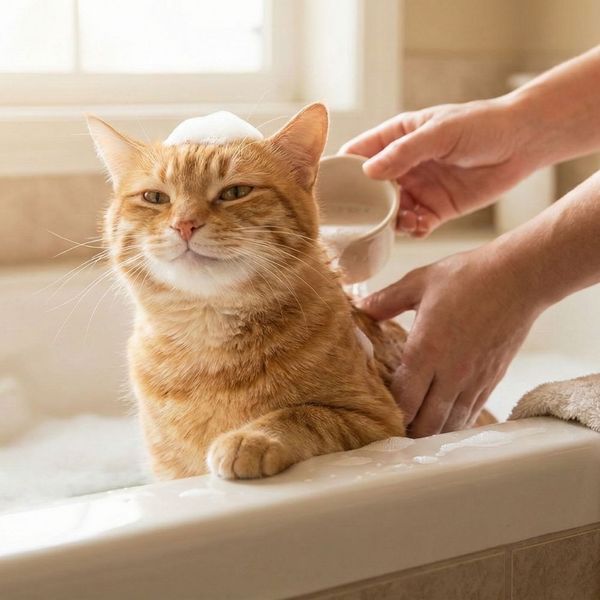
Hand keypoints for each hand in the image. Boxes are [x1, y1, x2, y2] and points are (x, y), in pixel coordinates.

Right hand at [340, 98, 539, 236]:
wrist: (523, 142)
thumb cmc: (481, 125)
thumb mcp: (440, 133)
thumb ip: (404, 152)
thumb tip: (368, 172)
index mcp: (396, 138)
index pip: (358, 155)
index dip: (343, 171)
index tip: (332, 190)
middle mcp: (402, 166)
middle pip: (370, 190)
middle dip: (366, 205)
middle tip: (364, 218)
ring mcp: (418, 189)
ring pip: (390, 212)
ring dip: (391, 220)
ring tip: (404, 219)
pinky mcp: (436, 209)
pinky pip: (415, 225)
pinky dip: (413, 229)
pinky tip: (421, 226)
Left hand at [358, 244, 542, 435]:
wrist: (519, 277)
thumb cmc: (469, 276)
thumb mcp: (420, 282)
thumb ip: (387, 300)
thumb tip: (361, 307)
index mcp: (426, 350)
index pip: (403, 401)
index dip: (389, 414)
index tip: (377, 414)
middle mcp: (450, 373)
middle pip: (426, 424)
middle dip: (408, 432)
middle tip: (392, 429)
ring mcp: (474, 380)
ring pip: (450, 426)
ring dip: (432, 433)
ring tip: (414, 431)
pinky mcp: (492, 380)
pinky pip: (471, 414)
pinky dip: (455, 423)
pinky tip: (444, 421)